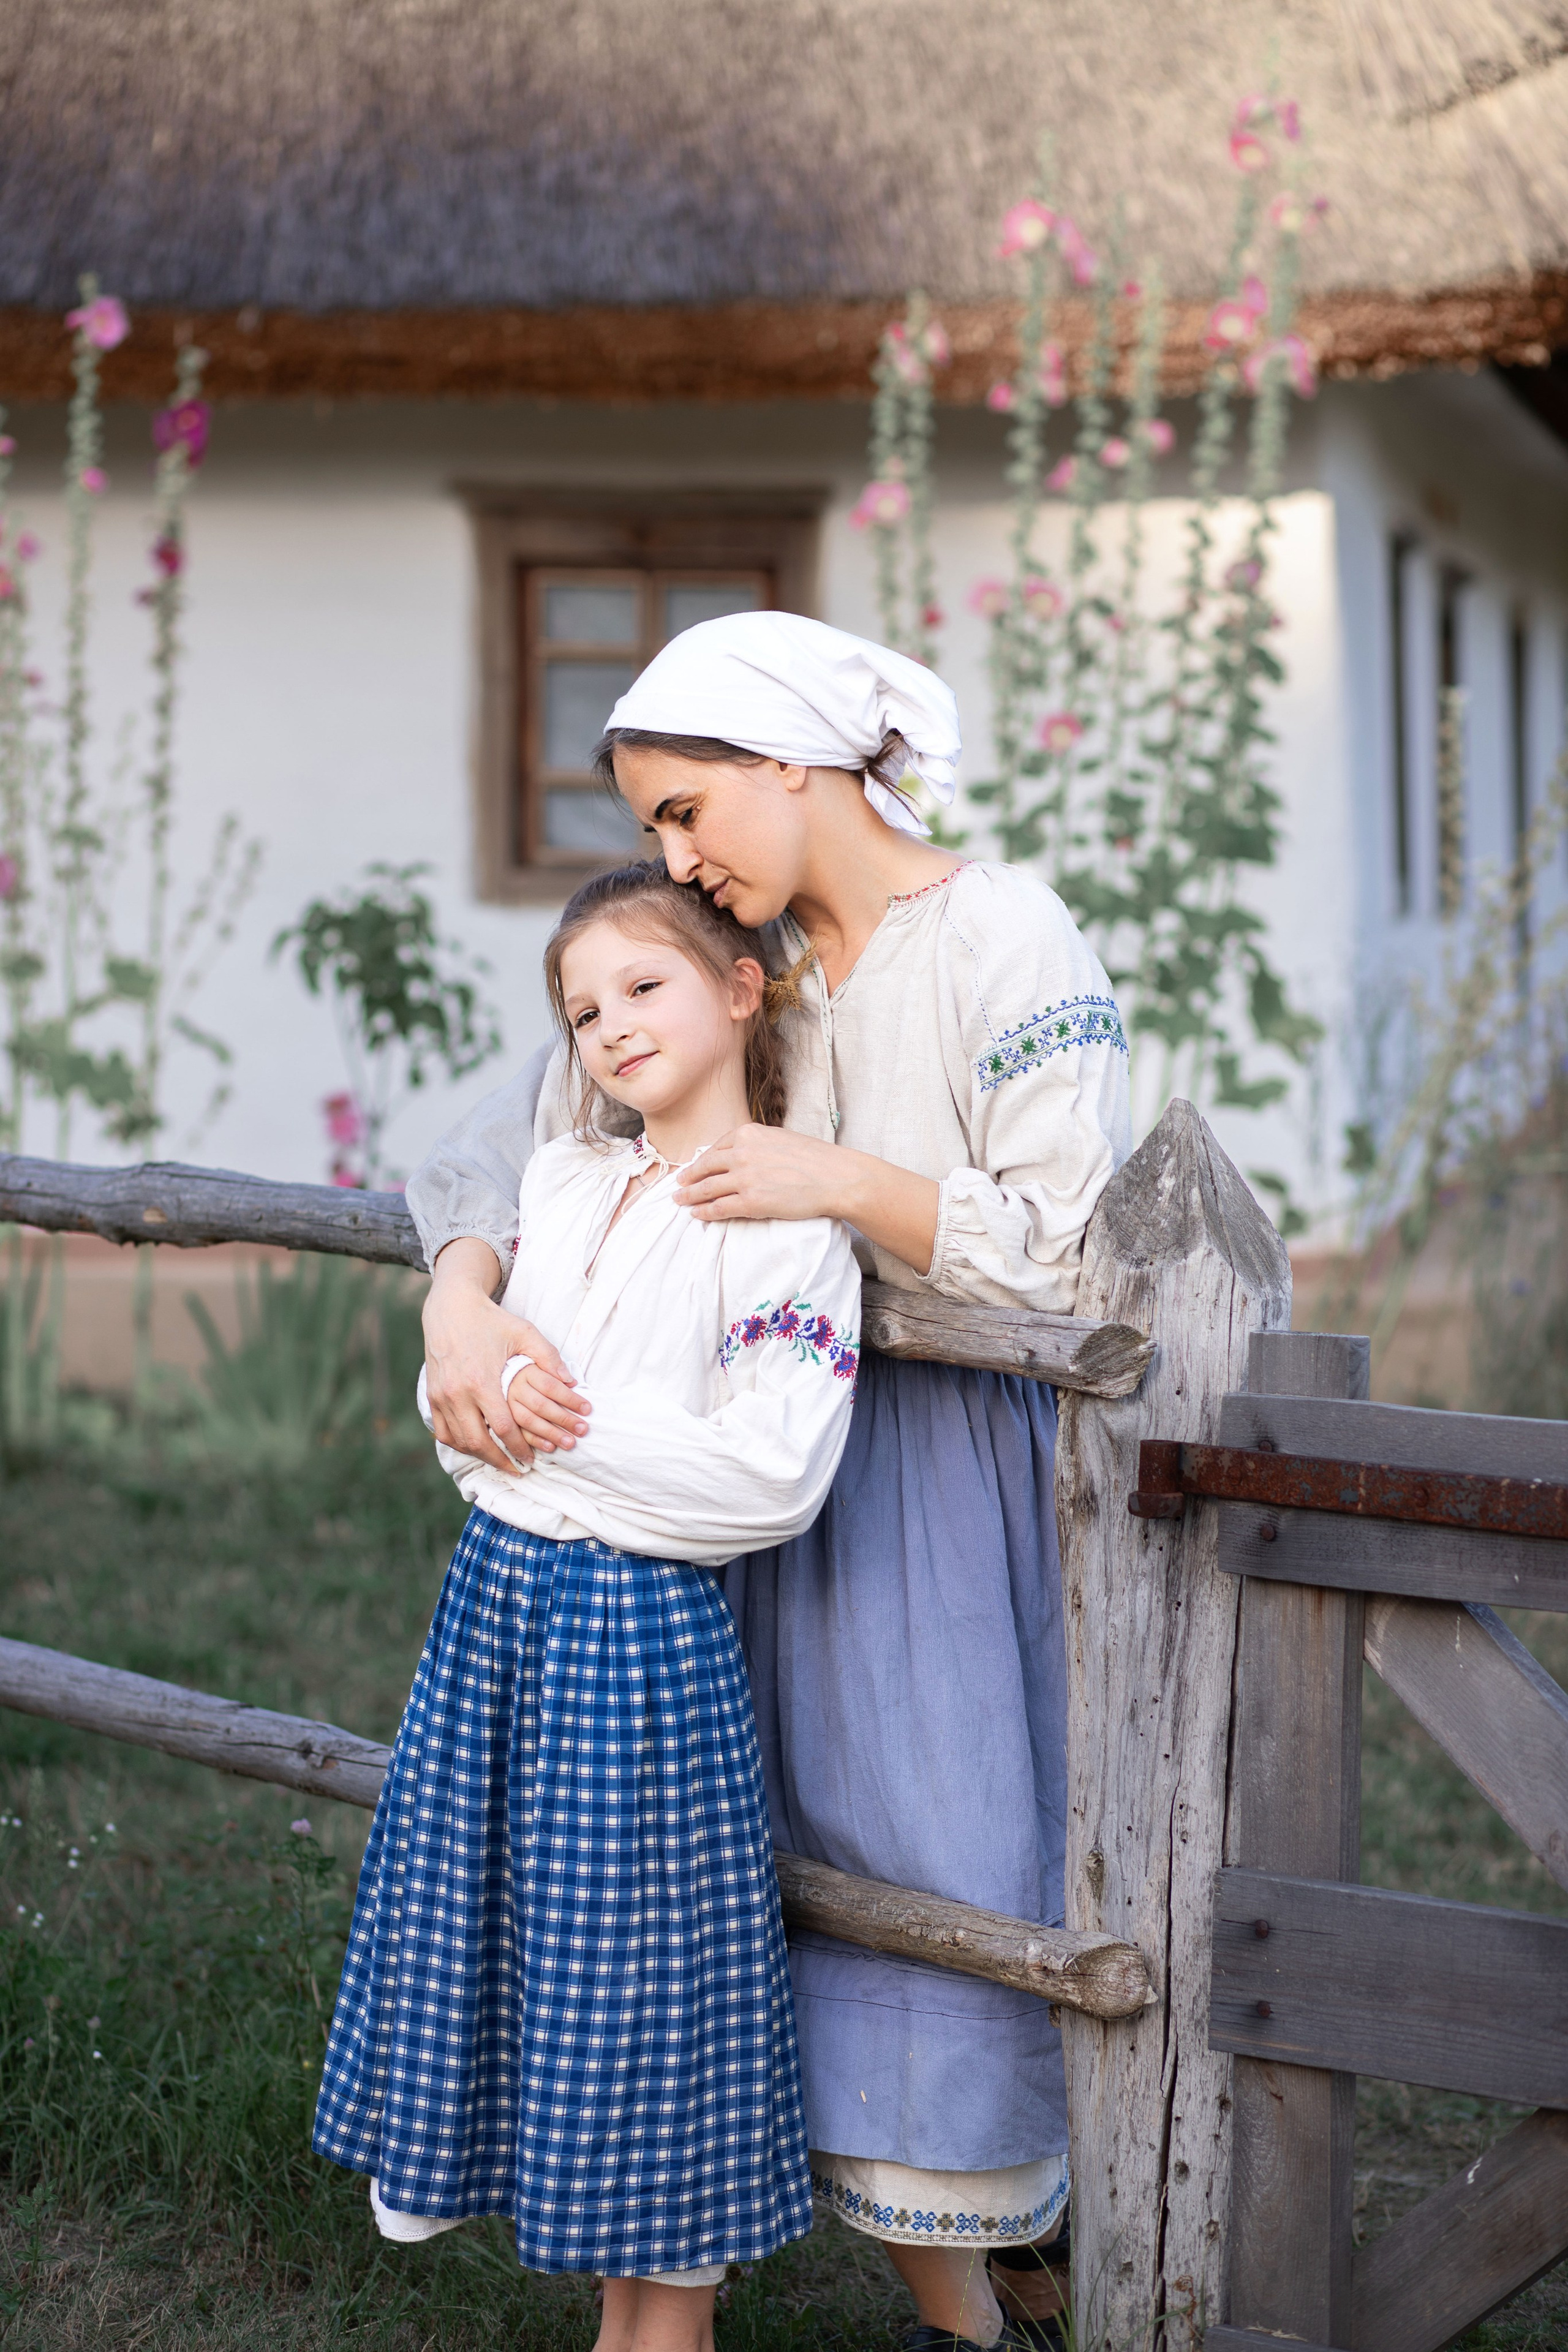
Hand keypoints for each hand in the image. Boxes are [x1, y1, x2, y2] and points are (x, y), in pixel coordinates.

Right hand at [423, 1239, 589, 1470]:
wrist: (451, 1308)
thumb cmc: (491, 1321)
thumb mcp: (524, 1333)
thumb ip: (549, 1358)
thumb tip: (572, 1383)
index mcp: (482, 1382)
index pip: (503, 1428)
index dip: (518, 1448)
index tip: (531, 1460)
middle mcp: (458, 1393)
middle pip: (479, 1442)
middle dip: (500, 1461)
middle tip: (518, 1470)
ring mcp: (442, 1396)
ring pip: (459, 1441)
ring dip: (480, 1456)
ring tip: (499, 1462)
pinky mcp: (431, 1395)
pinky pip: (443, 1431)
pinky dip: (458, 1443)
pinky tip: (474, 1447)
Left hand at [674, 1124, 846, 1223]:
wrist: (835, 1176)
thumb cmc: (815, 1159)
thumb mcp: (780, 1139)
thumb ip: (757, 1145)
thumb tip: (741, 1156)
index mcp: (749, 1133)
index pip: (716, 1148)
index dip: (701, 1161)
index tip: (693, 1169)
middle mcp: (742, 1153)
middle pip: (705, 1167)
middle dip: (688, 1178)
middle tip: (678, 1185)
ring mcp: (745, 1178)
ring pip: (707, 1188)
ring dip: (690, 1196)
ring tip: (680, 1201)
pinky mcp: (751, 1201)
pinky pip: (719, 1208)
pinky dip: (704, 1212)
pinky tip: (697, 1214)